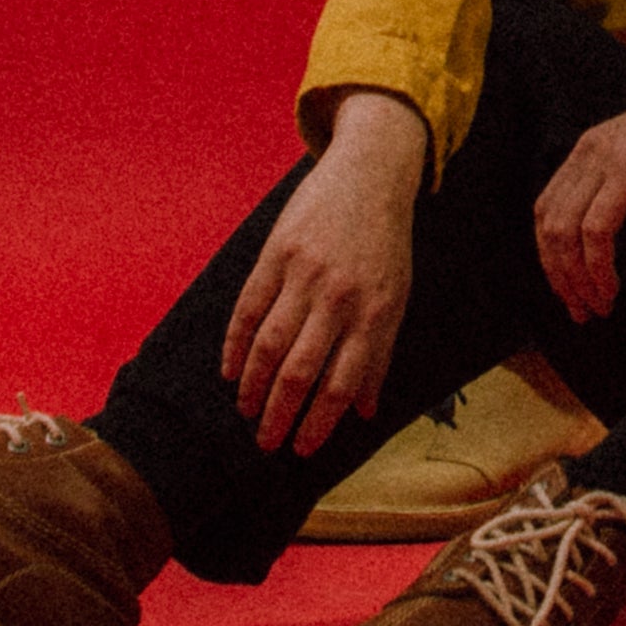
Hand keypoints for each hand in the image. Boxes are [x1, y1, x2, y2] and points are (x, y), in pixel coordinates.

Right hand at [221, 90, 424, 454]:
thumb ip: (380, 355)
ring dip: (252, 386)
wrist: (370, 174)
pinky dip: (235, 345)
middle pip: (300, 371)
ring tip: (245, 411)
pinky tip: (229, 371)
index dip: (320, 423)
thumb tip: (364, 413)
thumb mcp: (396, 298)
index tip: (302, 450)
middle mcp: (339, 297)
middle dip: (279, 415)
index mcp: (375, 313)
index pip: (342, 384)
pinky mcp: (276, 253)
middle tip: (265, 443)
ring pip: (269, 344)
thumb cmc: (386, 245)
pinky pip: (248, 308)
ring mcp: (304, 274)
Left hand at [533, 48, 625, 323]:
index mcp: (588, 148)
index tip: (570, 289)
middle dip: (558, 275)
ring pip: (566, 232)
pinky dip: (598, 267)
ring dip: (577, 279)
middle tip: (580, 311)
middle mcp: (588, 151)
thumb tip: (606, 227)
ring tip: (598, 308)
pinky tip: (612, 288)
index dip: (551, 255)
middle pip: (548, 224)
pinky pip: (597, 231)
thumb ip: (619, 181)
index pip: (547, 209)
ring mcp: (606, 160)